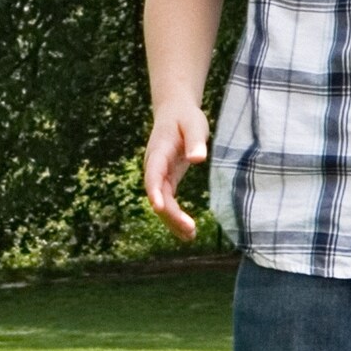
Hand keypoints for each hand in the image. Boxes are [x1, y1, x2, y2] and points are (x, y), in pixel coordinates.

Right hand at [141, 99, 211, 241]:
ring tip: (190, 237)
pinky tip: (188, 232)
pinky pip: (168, 202)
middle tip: (190, 229)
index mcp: (158, 152)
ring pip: (162, 203)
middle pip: (158, 195)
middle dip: (171, 214)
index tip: (158, 207)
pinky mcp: (166, 181)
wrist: (174, 113)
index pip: (153, 175)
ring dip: (173, 221)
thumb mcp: (194, 124)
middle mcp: (154, 167)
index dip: (155, 192)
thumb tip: (198, 159)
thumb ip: (195, 140)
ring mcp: (159, 176)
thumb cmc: (185, 117)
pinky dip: (176, 217)